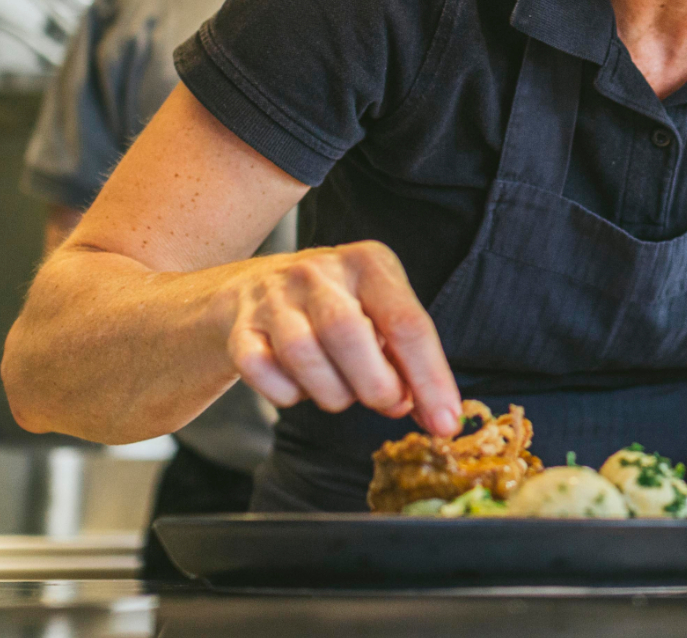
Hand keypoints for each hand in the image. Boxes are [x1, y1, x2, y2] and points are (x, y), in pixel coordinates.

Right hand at [223, 241, 461, 436]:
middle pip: (349, 333)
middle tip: (387, 403)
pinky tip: (301, 386)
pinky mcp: (240, 326)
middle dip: (375, 384)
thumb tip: (436, 414)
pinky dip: (287, 395)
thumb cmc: (337, 307)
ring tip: (342, 391)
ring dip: (332, 393)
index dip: (430, 378)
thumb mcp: (380, 314)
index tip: (446, 422)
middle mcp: (320, 271)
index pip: (406, 322)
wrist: (257, 289)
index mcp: (368, 263)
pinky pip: (262, 373)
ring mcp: (274, 296)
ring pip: (304, 354)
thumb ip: (408, 361)